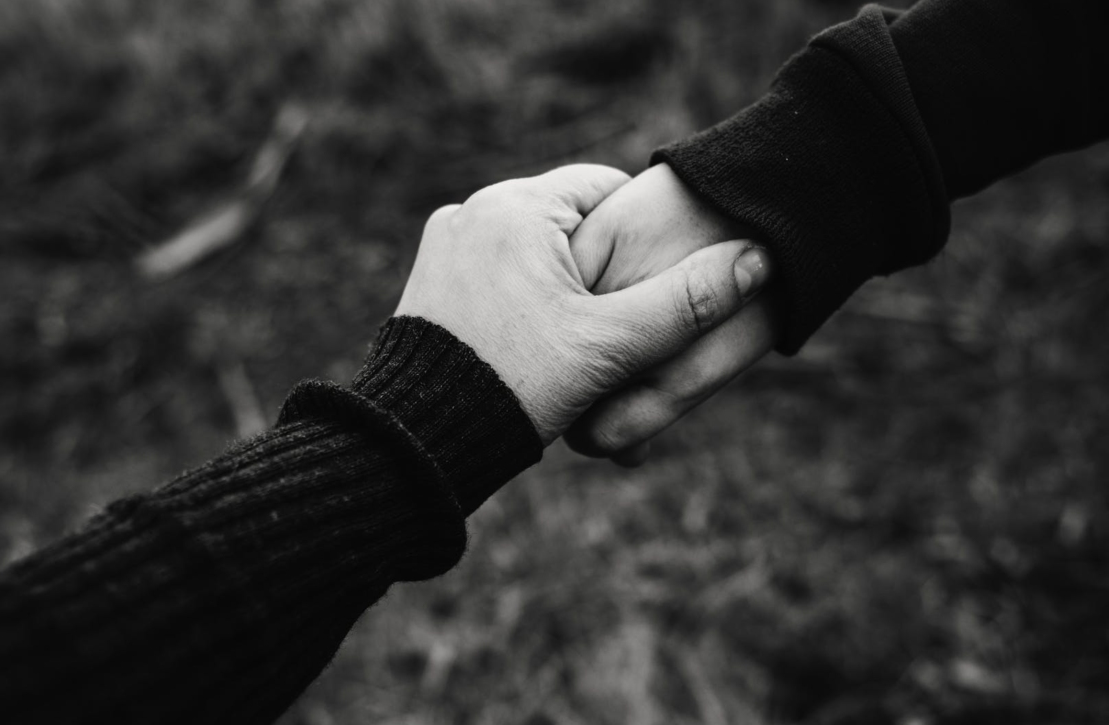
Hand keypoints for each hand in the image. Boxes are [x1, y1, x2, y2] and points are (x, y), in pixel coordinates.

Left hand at [395, 164, 772, 444]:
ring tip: (580, 340)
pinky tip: (536, 345)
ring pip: (533, 251)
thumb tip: (759, 261)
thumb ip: (686, 304)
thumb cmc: (516, 388)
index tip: (657, 286)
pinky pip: (496, 273)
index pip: (608, 188)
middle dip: (601, 268)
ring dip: (562, 286)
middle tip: (621, 324)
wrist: (419, 443)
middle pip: (569, 223)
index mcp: (517, 205)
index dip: (646, 236)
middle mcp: (473, 210)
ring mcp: (445, 244)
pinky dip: (523, 299)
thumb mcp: (609, 346)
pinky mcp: (429, 280)